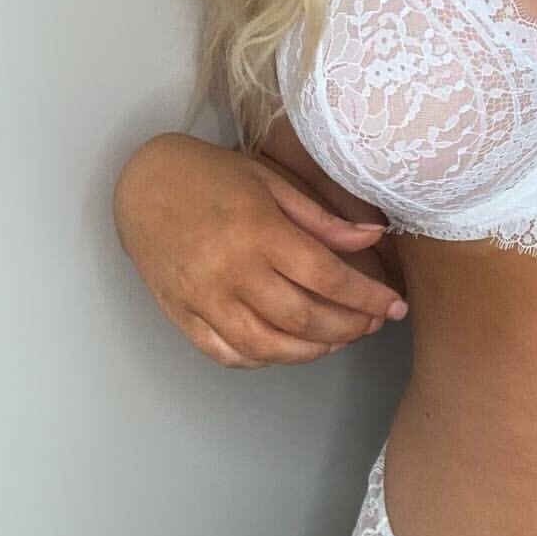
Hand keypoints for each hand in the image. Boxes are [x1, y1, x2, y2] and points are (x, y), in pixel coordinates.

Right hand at [112, 134, 407, 368]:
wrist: (143, 184)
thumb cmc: (212, 176)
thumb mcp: (271, 182)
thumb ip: (322, 218)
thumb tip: (374, 238)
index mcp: (259, 232)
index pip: (326, 277)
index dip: (367, 297)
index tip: (393, 306)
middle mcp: (232, 272)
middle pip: (303, 319)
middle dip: (348, 327)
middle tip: (371, 324)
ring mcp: (204, 299)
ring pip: (268, 346)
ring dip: (311, 351)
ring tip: (337, 339)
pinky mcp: (183, 316)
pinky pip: (228, 354)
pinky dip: (263, 359)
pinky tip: (288, 348)